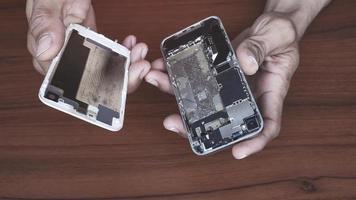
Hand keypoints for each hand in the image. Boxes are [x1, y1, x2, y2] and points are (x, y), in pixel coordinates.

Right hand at [26, 0, 149, 92]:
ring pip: (104, 72)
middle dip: (121, 79)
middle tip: (139, 66)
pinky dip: (124, 52)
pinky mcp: (90, 44)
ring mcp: (79, 53)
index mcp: (47, 56)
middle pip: (93, 84)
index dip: (97, 89)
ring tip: (139, 53)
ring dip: (126, 65)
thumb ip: (46, 26)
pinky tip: (132, 44)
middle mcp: (63, 59)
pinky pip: (108, 56)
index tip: (118, 81)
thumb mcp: (47, 5)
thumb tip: (46, 51)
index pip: (71, 85)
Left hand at [145, 13, 298, 158]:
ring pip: (203, 100)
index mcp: (270, 93)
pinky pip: (197, 79)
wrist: (268, 26)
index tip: (238, 152)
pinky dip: (178, 75)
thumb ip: (262, 48)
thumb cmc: (281, 34)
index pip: (265, 125)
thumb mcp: (277, 37)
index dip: (254, 142)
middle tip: (172, 123)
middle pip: (223, 121)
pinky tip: (164, 67)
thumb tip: (245, 64)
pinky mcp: (217, 75)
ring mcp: (229, 87)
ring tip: (158, 82)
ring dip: (178, 96)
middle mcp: (247, 96)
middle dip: (196, 127)